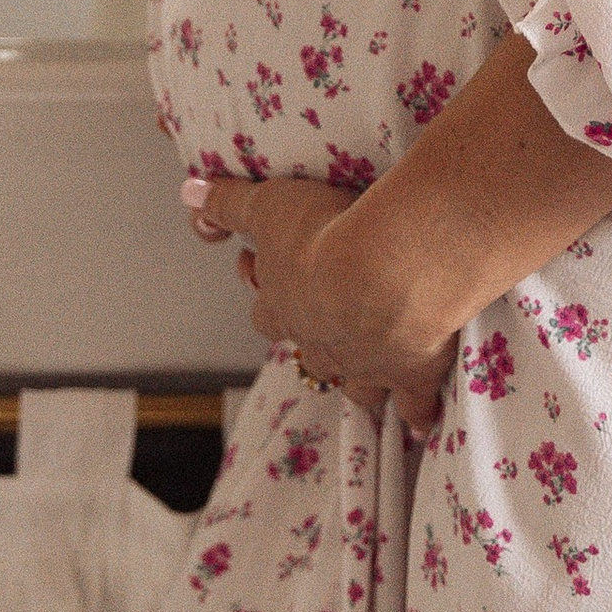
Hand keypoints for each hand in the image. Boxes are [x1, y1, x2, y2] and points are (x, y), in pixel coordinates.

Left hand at [182, 171, 454, 439]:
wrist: (386, 271)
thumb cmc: (324, 233)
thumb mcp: (268, 205)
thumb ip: (229, 203)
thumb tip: (189, 193)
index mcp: (284, 309)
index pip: (265, 313)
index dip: (266, 295)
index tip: (270, 272)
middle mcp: (320, 346)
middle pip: (310, 356)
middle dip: (317, 342)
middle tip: (331, 320)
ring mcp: (365, 367)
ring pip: (358, 387)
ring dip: (364, 382)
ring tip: (374, 374)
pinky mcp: (411, 377)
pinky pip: (413, 406)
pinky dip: (418, 412)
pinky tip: (423, 418)